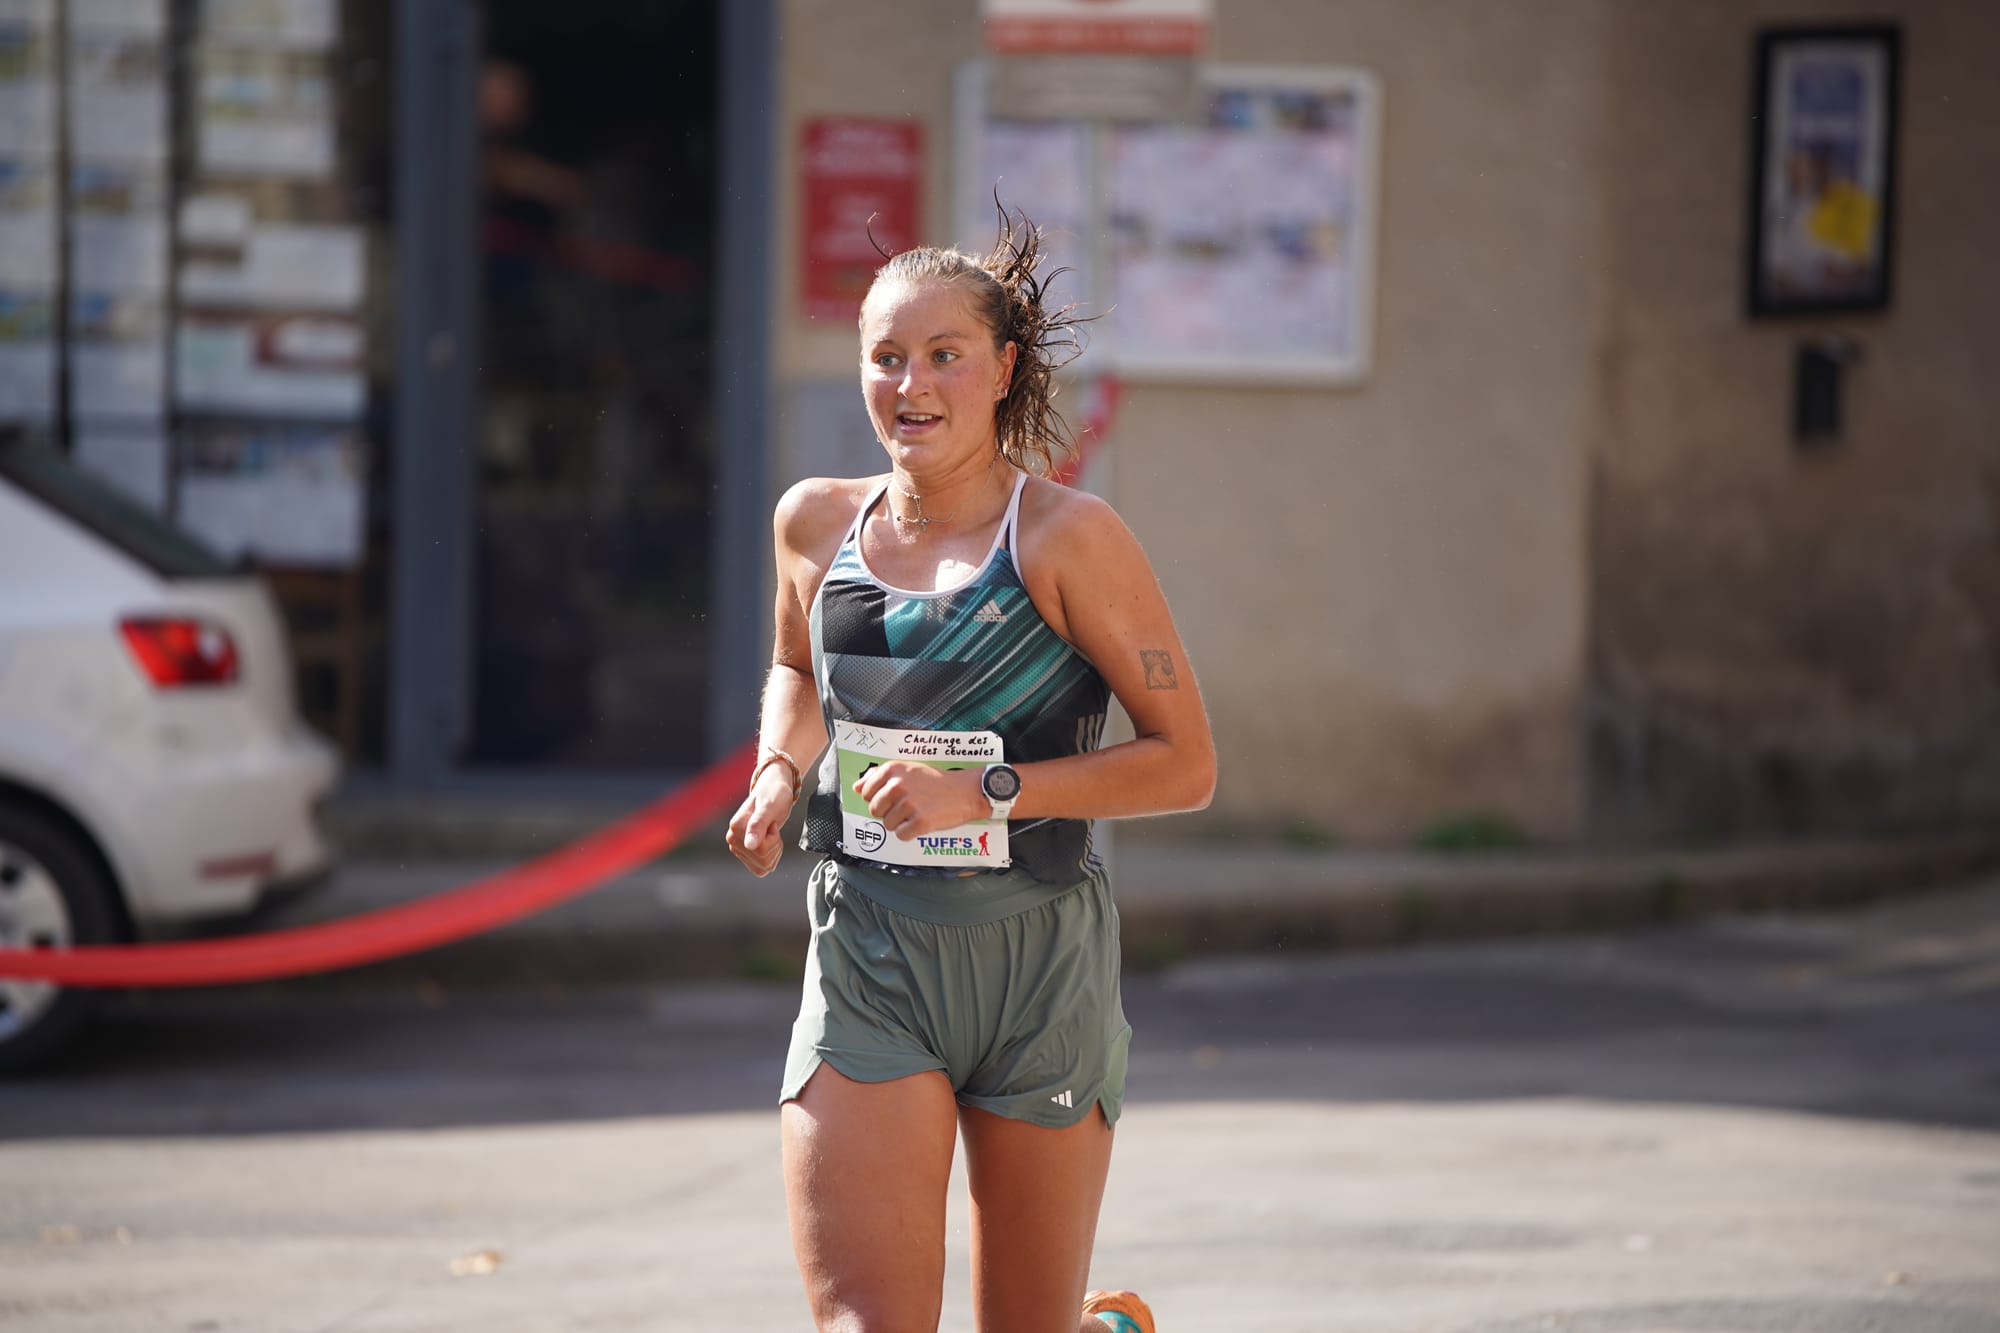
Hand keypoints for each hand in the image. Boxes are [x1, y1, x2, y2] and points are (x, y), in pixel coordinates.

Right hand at [725, 768, 794, 876]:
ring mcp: (738, 848)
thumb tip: (749, 845)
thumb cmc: (773, 795)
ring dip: (775, 849)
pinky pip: (762, 869)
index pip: (761, 850)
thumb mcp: (769, 807)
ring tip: (770, 831)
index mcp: (736, 827)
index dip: (773, 837)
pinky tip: (769, 842)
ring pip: (765, 865)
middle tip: (771, 826)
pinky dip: (771, 857)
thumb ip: (758, 825)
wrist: (774, 791)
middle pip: (763, 860)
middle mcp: (733, 839)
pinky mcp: (745, 854)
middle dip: (775, 844)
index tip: (770, 822)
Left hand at [854, 762, 985, 840]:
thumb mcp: (907, 770)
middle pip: (875, 811)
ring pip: (888, 825)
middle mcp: (898, 785)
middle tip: (908, 806)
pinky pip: (902, 835)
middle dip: (889, 812)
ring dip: (901, 823)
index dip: (878, 799)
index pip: (865, 793)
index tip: (894, 797)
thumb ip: (878, 776)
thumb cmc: (936, 781)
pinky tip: (923, 821)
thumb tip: (856, 787)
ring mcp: (909, 804)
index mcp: (892, 770)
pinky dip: (911, 833)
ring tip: (918, 812)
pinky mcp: (920, 821)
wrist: (966, 791)